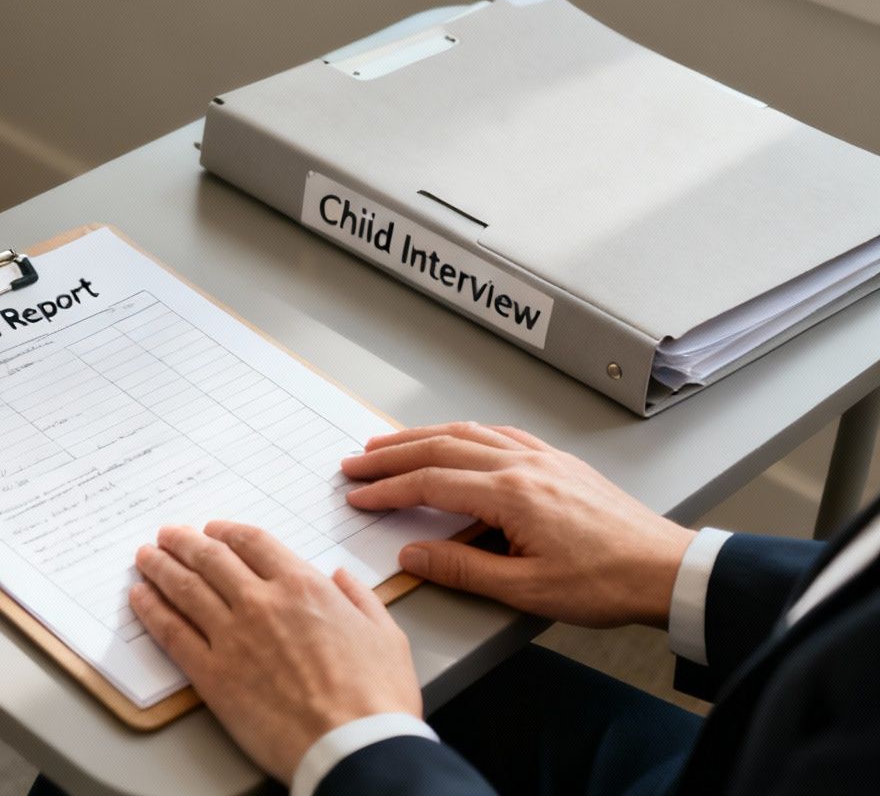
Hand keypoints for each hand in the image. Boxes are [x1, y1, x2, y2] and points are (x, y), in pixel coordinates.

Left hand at [131, 521, 420, 782]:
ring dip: (160, 568)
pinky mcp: (212, 675)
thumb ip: (360, 598)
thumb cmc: (376, 699)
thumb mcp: (386, 635)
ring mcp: (232, 637)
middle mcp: (261, 603)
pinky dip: (151, 611)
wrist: (353, 748)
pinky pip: (172, 633)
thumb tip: (341, 577)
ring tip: (145, 558)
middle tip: (167, 535)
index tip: (212, 530)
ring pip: (184, 588)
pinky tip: (140, 599)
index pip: (253, 543)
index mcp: (303, 588)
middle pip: (210, 559)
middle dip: (184, 542)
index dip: (226, 531)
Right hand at [342, 421, 694, 627]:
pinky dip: (465, 433)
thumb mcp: (527, 589)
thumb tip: (413, 553)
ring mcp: (543, 458)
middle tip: (356, 463)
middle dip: (391, 454)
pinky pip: (500, 434)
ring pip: (468, 433)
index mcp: (511, 494)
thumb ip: (463, 568)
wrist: (667, 569)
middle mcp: (523, 465)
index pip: (431, 484)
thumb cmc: (606, 582)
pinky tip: (457, 439)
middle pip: (440, 448)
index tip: (359, 495)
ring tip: (390, 444)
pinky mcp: (559, 463)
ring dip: (422, 436)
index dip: (388, 489)